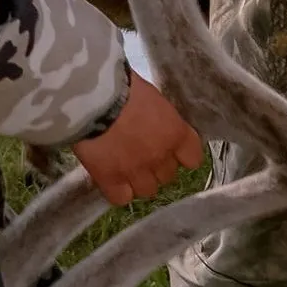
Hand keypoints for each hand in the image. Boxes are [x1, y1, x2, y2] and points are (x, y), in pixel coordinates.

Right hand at [72, 73, 203, 205]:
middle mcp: (161, 157)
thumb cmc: (123, 87)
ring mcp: (136, 171)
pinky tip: (111, 179)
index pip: (193, 159)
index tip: (172, 151)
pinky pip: (121, 199)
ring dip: (139, 181)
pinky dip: (118, 192)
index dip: (181, 156)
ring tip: (125, 168)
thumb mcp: (153, 98)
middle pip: (168, 176)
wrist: (94, 98)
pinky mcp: (110, 180)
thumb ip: (160, 118)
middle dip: (157, 167)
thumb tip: (155, 123)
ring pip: (148, 191)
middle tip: (141, 154)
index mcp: (176, 134)